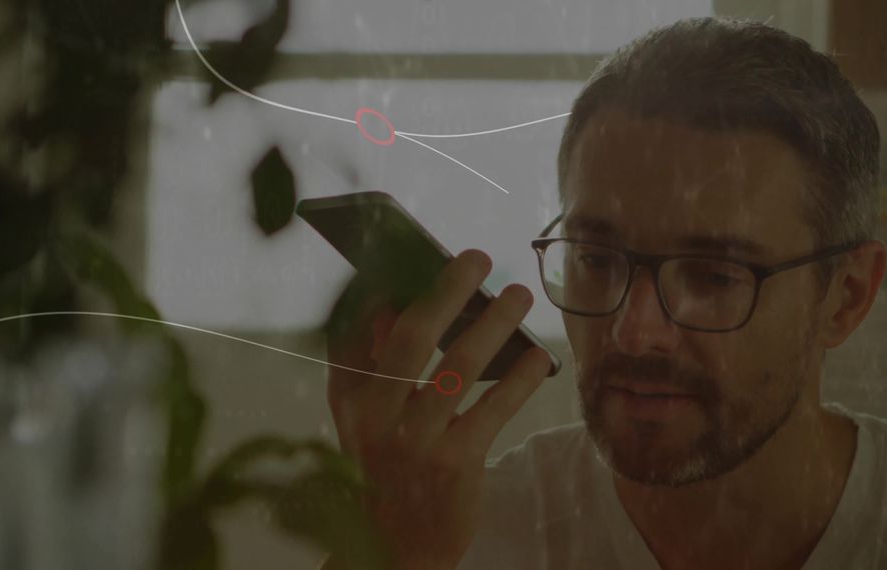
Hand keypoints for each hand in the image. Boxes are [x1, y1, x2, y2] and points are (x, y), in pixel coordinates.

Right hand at [326, 249, 551, 569]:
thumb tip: (392, 302)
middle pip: (410, 337)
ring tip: (519, 295)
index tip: (408, 251)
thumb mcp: (365, 420)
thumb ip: (369, 365)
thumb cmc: (388, 467)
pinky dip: (518, 377)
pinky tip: (539, 356)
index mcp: (348, 399)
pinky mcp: (453, 465)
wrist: (395, 548)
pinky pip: (493, 409)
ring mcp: (413, 442)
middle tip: (479, 256)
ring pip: (458, 366)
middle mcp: (374, 417)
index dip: (381, 285)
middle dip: (446, 288)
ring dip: (494, 323)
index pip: (355, 328)